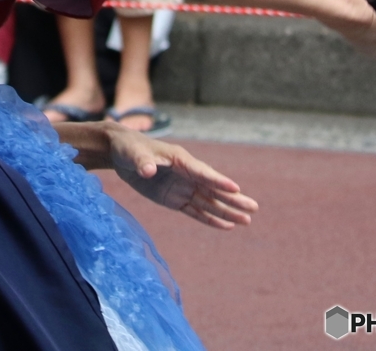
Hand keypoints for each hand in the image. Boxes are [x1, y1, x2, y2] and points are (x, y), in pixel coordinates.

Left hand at [109, 128, 257, 229]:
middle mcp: (186, 174)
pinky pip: (196, 211)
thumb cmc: (129, 148)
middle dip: (233, 199)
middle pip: (213, 189)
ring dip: (227, 211)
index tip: (236, 189)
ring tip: (247, 221)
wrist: (121, 153)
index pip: (202, 172)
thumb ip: (143, 162)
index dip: (218, 181)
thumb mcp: (133, 154)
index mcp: (180, 159)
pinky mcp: (175, 199)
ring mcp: (182, 187)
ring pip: (209, 202)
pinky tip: (227, 226)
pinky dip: (211, 219)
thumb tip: (148, 170)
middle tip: (254, 208)